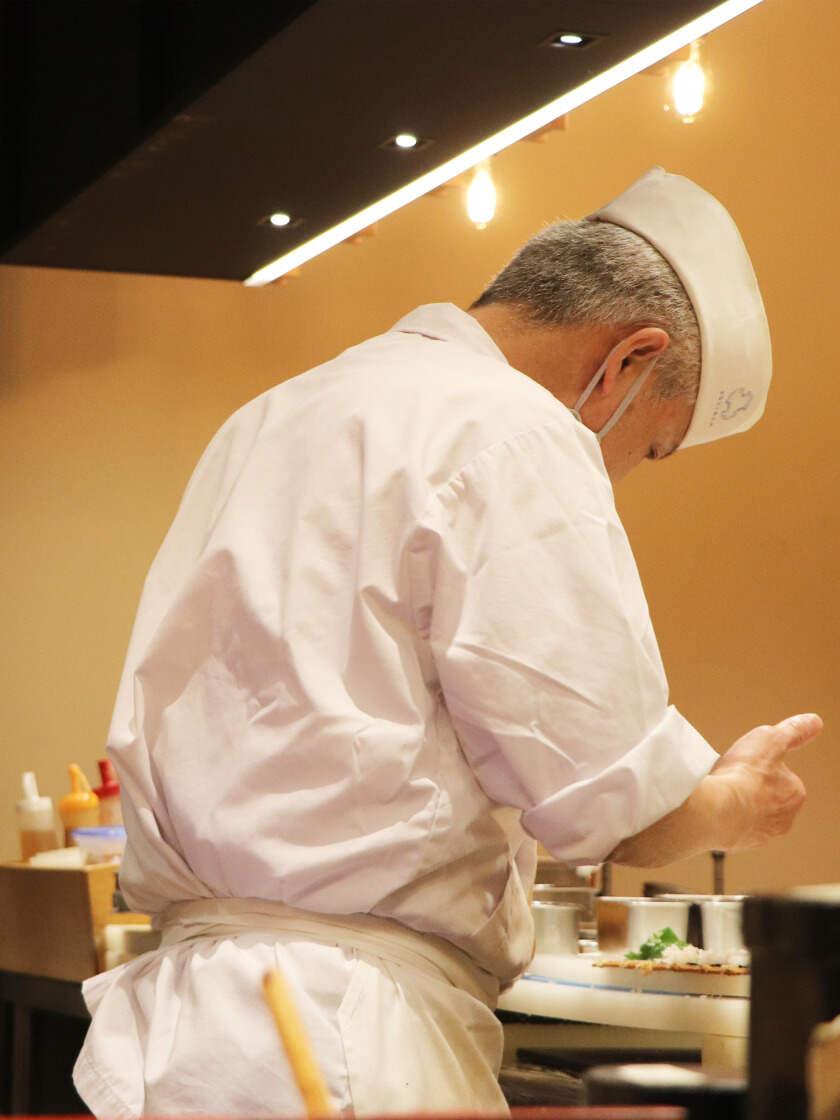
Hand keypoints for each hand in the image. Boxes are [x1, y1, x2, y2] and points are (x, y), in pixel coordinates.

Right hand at [709, 713, 822, 848]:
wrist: (718, 809)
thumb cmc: (744, 775)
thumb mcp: (770, 738)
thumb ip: (794, 730)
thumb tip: (815, 722)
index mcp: (795, 795)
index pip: (783, 778)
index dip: (764, 767)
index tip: (750, 763)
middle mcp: (783, 819)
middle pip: (767, 798)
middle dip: (753, 788)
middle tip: (734, 776)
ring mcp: (761, 834)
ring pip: (751, 814)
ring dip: (738, 803)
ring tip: (722, 790)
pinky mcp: (738, 843)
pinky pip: (733, 827)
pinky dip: (725, 817)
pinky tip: (715, 806)